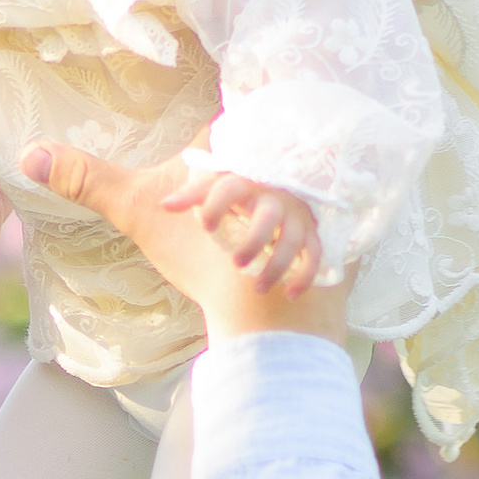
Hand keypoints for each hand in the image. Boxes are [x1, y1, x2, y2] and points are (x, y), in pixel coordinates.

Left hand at [19, 142, 349, 347]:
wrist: (252, 300)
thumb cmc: (198, 247)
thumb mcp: (139, 210)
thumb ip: (87, 180)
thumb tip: (27, 156)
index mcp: (222, 156)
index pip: (220, 137)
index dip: (201, 180)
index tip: (181, 211)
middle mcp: (264, 176)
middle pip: (253, 174)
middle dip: (229, 202)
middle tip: (208, 233)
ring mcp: (293, 210)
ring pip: (286, 209)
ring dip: (263, 241)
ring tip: (240, 267)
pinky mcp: (316, 242)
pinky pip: (313, 245)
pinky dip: (293, 268)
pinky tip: (275, 288)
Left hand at [162, 165, 322, 294]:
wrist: (274, 191)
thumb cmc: (236, 197)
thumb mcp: (213, 191)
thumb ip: (190, 196)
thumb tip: (164, 205)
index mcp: (244, 184)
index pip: (229, 188)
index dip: (216, 205)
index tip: (206, 225)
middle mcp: (271, 198)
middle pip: (268, 217)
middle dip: (254, 241)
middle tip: (237, 263)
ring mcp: (293, 216)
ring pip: (291, 241)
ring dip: (277, 266)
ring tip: (259, 288)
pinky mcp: (308, 234)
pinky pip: (314, 254)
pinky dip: (305, 275)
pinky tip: (290, 294)